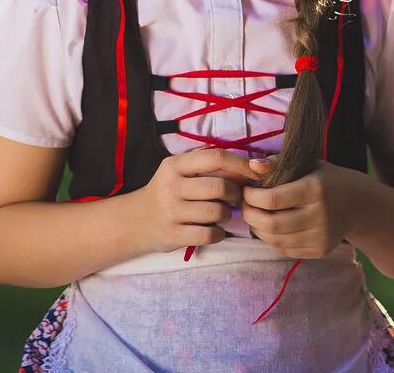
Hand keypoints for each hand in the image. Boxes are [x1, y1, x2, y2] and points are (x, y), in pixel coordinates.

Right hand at [135, 148, 262, 254]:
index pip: (215, 158)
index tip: (257, 171)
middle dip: (235, 194)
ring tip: (219, 214)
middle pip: (220, 187)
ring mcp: (171, 212)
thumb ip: (209, 169)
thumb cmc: (167, 193)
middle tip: (234, 199)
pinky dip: (218, 233)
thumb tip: (254, 167)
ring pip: (218, 212)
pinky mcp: (173, 235)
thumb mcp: (179, 173)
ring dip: (226, 215)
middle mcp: (171, 186)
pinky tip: (213, 230)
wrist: (136, 220)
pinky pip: (211, 234)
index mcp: (174, 165)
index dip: (241, 164)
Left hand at [240, 156, 361, 259]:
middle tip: (244, 205)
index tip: (245, 190)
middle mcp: (320, 216)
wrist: (359, 205)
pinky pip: (286, 250)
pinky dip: (270, 239)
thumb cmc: (326, 180)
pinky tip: (268, 227)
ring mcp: (321, 237)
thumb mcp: (307, 164)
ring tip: (253, 216)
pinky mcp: (321, 250)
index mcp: (315, 190)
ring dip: (257, 229)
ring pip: (276, 240)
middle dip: (249, 215)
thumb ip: (277, 163)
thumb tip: (252, 166)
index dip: (251, 197)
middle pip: (272, 223)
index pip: (273, 199)